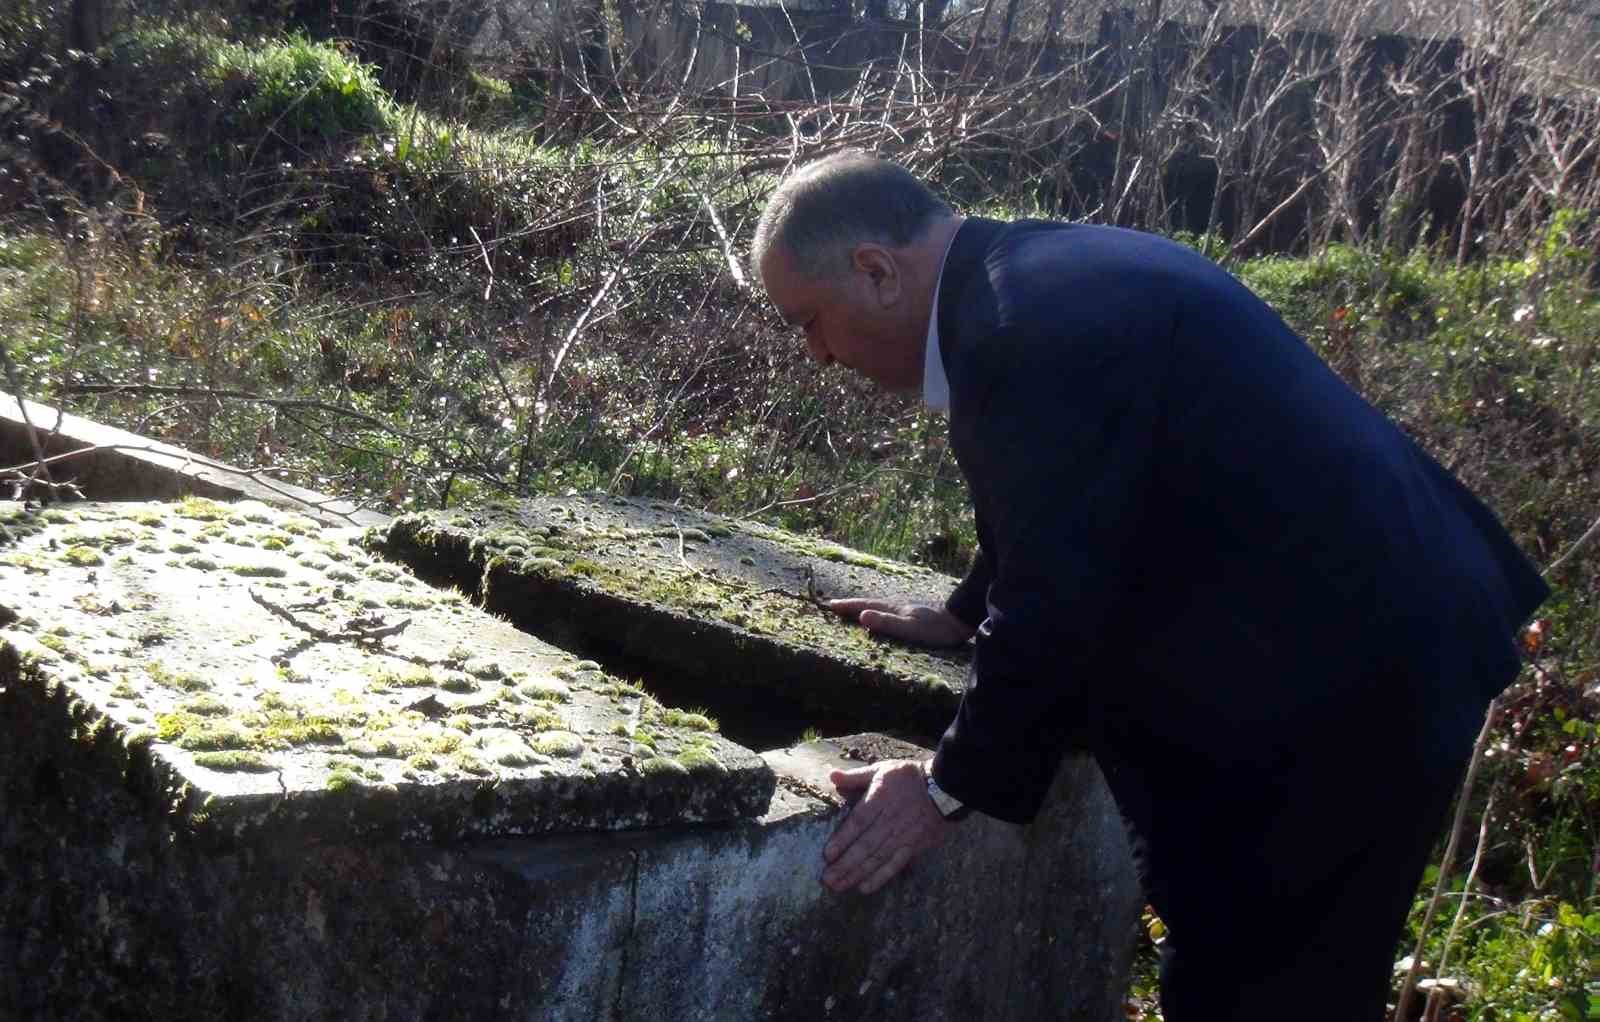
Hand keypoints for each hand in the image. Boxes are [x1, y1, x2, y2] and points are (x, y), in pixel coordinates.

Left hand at [822, 759, 955, 894]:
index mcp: (880, 799)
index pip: (859, 822)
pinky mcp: (914, 847)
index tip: (827, 855)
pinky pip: (895, 865)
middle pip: (865, 845)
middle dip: (845, 864)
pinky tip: (865, 888)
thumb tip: (832, 776)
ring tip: (839, 886)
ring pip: (877, 858)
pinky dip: (880, 877)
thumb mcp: (882, 769)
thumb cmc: (909, 777)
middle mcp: (890, 820)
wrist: (945, 789)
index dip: (843, 839)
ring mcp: (903, 836)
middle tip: (827, 879)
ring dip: (857, 874)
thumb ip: (855, 776)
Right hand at [827, 598, 974, 647]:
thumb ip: (887, 622)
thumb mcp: (910, 628)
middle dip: (852, 605)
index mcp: (892, 607)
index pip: (865, 605)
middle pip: (869, 603)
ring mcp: (905, 607)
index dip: (848, 606)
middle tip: (835, 606)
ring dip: (864, 608)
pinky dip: (878, 612)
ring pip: (878, 606)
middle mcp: (896, 604)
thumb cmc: (936, 627)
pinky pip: (888, 611)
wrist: (959, 619)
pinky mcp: (913, 613)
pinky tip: (882, 615)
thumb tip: (862, 615)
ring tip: (853, 610)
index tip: (830, 605)